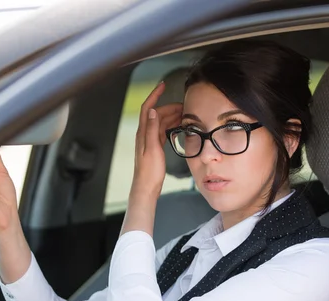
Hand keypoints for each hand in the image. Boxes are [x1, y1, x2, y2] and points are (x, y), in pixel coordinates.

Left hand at [131, 81, 182, 199]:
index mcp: (143, 133)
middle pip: (157, 114)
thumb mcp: (152, 149)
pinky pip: (163, 131)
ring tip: (185, 114)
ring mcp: (149, 140)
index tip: (163, 85)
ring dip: (172, 115)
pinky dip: (171, 125)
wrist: (146, 187)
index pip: (147, 108)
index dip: (155, 95)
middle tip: (184, 105)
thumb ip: (152, 129)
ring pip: (161, 122)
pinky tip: (178, 126)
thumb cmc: (149, 172)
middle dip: (169, 106)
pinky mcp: (154, 147)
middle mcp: (145, 134)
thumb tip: (152, 110)